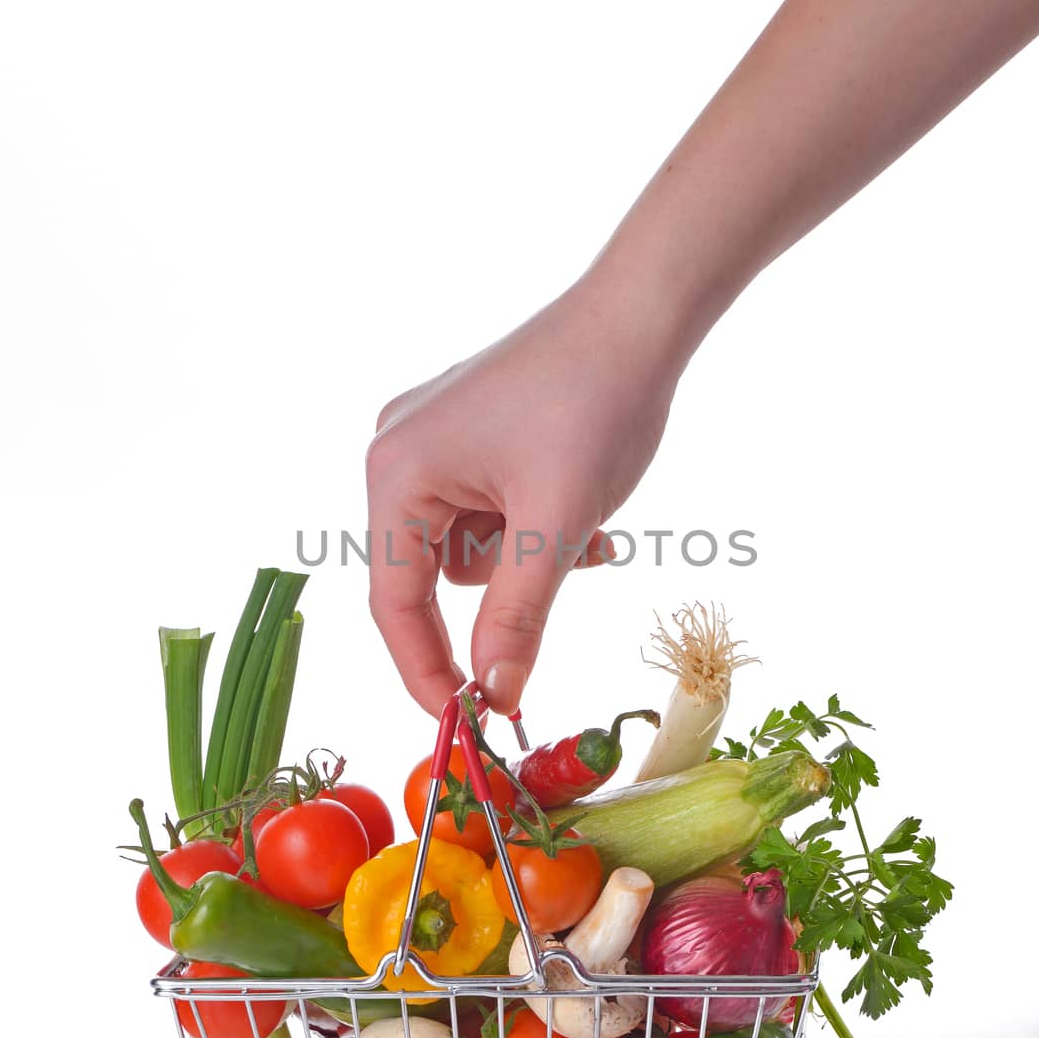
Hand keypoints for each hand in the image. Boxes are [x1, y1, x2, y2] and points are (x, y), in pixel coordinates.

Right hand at [366, 276, 678, 714]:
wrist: (643, 314)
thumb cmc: (597, 402)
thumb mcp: (556, 525)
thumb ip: (517, 618)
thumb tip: (495, 696)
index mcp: (398, 471)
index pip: (395, 601)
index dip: (426, 670)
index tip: (466, 723)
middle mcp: (399, 451)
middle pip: (431, 575)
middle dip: (504, 592)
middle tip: (562, 592)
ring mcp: (433, 438)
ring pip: (470, 549)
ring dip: (528, 559)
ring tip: (586, 529)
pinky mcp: (470, 433)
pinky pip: (487, 512)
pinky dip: (532, 527)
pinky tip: (582, 508)